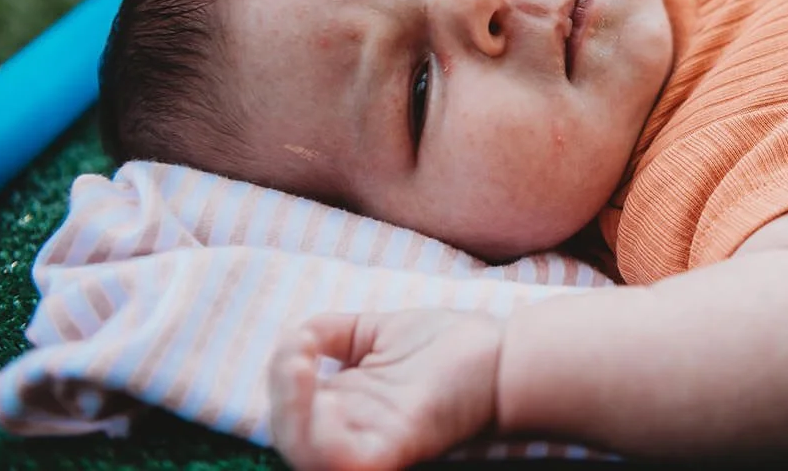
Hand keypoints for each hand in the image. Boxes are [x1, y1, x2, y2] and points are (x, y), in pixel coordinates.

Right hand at [268, 308, 504, 470]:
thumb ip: (332, 331)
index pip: (292, 408)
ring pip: (306, 456)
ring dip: (288, 412)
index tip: (299, 339)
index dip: (281, 375)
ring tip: (297, 366)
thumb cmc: (451, 344)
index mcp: (347, 407)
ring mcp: (374, 444)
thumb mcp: (379, 330)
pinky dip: (317, 436)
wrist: (508, 354)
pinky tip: (319, 389)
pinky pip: (344, 462)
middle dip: (279, 391)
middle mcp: (355, 431)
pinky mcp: (396, 448)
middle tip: (296, 351)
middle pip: (290, 435)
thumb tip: (296, 335)